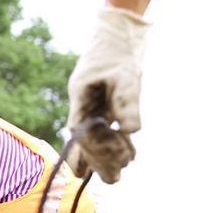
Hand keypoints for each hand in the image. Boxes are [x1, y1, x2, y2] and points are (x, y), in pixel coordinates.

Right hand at [66, 6, 148, 183]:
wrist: (117, 36)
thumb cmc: (119, 53)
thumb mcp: (127, 75)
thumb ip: (128, 102)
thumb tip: (132, 130)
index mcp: (80, 98)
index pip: (81, 132)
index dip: (97, 148)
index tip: (119, 154)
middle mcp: (82, 108)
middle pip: (85, 143)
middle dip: (101, 160)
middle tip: (118, 175)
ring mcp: (90, 110)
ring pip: (93, 142)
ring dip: (107, 157)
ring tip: (126, 165)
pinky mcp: (101, 111)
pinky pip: (102, 135)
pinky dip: (115, 145)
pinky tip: (130, 153)